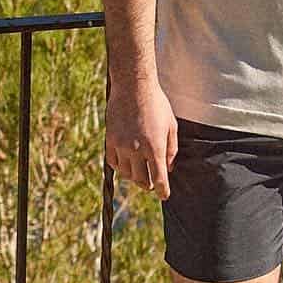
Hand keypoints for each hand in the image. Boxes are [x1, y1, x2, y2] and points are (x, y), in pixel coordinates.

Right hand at [105, 80, 177, 199]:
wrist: (133, 87)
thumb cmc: (156, 104)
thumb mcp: (171, 125)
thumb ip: (171, 149)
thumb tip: (169, 168)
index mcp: (155, 147)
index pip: (159, 179)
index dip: (162, 191)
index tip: (164, 195)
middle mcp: (137, 149)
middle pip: (141, 180)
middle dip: (148, 185)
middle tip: (151, 185)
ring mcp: (122, 145)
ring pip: (126, 173)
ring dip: (134, 177)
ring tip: (139, 175)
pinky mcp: (110, 140)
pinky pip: (114, 162)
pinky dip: (120, 168)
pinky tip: (125, 165)